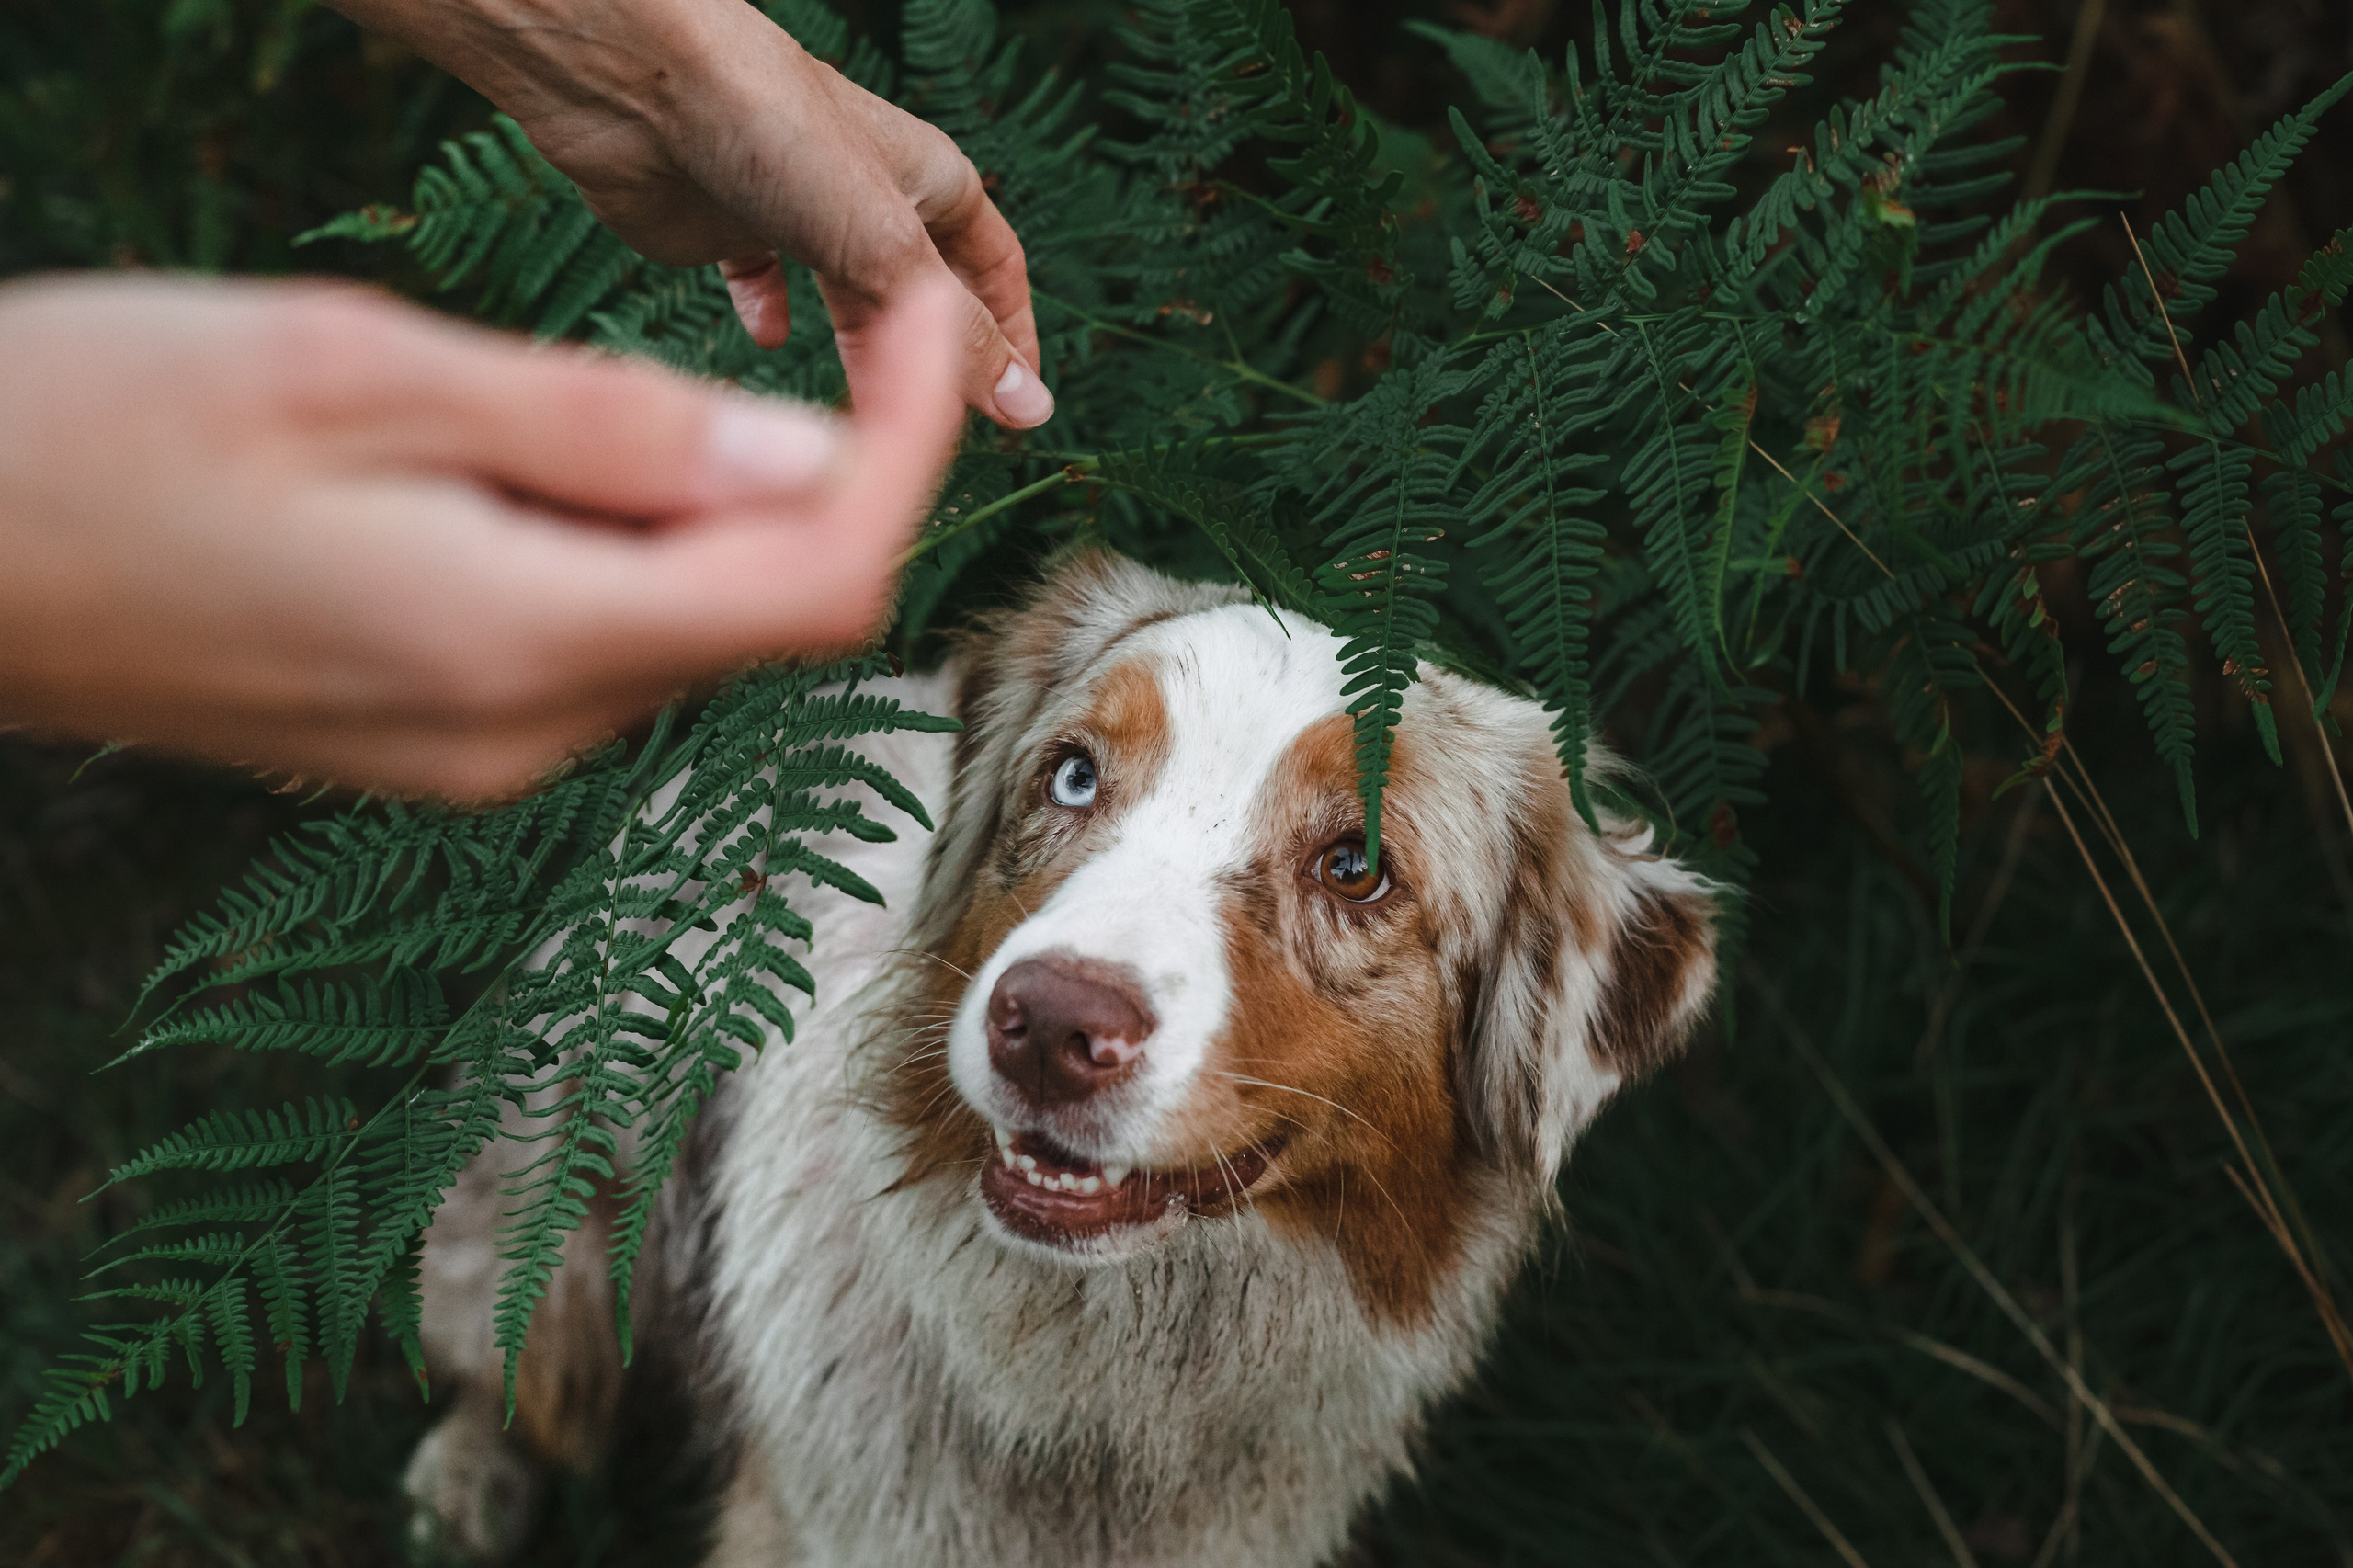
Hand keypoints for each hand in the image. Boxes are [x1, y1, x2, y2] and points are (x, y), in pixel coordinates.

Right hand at [0, 273, 963, 799]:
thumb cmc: (89, 433)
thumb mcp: (359, 370)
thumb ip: (605, 428)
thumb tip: (806, 457)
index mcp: (517, 642)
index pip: (818, 578)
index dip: (909, 452)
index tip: (935, 331)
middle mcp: (522, 733)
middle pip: (765, 608)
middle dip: (827, 466)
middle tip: (825, 325)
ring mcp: (478, 754)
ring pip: (680, 620)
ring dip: (704, 497)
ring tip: (571, 382)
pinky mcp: (435, 741)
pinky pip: (590, 640)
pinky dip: (616, 541)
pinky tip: (504, 457)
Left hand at [327, 0, 1050, 428]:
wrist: (636, 85)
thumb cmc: (771, 129)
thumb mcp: (886, 246)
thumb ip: (955, 335)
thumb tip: (1026, 408)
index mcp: (927, 178)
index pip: (994, 267)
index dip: (1013, 335)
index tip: (1022, 409)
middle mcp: (867, 193)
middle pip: (918, 290)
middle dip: (928, 358)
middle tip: (933, 425)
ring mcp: (794, 208)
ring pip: (843, 294)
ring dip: (855, 350)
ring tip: (858, 411)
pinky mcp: (724, 225)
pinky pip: (760, 278)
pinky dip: (767, 312)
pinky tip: (764, 339)